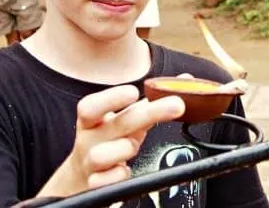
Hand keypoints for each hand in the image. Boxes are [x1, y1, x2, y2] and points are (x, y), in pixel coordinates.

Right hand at [56, 85, 184, 194]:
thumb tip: (185, 81)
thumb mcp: (127, 120)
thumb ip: (152, 102)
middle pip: (116, 124)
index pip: (93, 105)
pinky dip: (117, 176)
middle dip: (149, 113)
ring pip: (102, 155)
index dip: (112, 98)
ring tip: (133, 145)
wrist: (84, 176)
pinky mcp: (94, 186)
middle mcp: (90, 139)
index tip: (134, 92)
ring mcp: (90, 163)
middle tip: (177, 105)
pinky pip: (104, 182)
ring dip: (125, 148)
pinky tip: (124, 172)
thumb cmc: (110, 141)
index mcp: (93, 120)